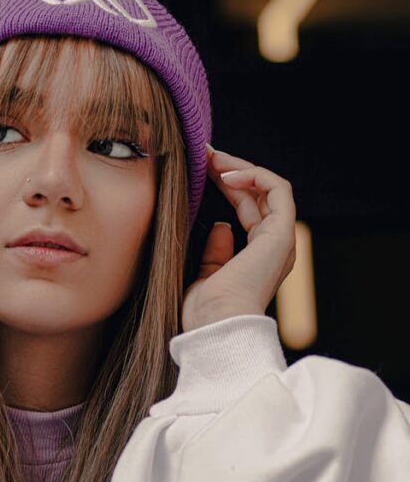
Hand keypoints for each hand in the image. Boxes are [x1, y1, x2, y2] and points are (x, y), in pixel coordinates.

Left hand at [182, 144, 296, 332]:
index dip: (226, 186)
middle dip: (230, 170)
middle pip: (259, 195)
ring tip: (212, 158)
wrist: (216, 326)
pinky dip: (255, 176)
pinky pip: (279, 190)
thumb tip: (221, 225)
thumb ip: (215, 252)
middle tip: (203, 155)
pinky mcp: (282, 234)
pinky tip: (227, 174)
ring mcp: (281, 240)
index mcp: (259, 257)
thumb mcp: (205, 275)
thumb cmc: (206, 312)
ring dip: (240, 167)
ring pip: (270, 187)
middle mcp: (274, 247)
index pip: (247, 209)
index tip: (200, 170)